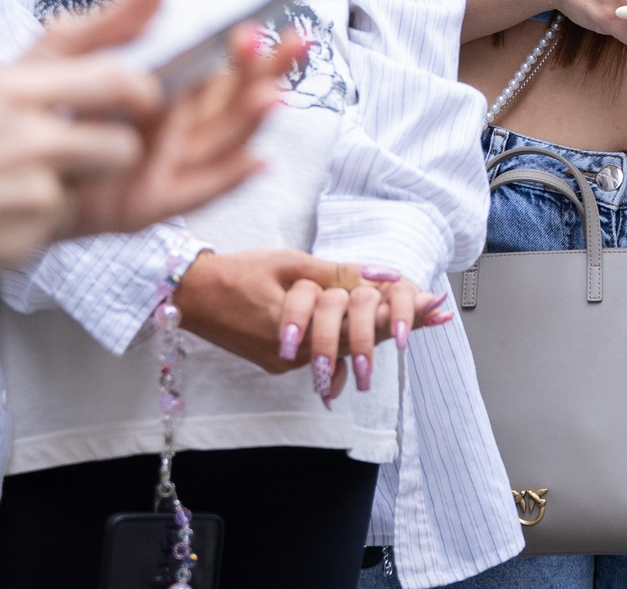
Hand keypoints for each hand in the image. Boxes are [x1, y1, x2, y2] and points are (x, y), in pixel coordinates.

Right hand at [0, 59, 154, 288]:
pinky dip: (38, 224)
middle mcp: (29, 141)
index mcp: (9, 92)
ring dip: (79, 188)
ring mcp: (31, 197)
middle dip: (112, 148)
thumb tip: (84, 34)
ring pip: (95, 189)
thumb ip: (33, 70)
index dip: (140, 90)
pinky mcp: (23, 244)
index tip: (142, 96)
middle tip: (82, 149)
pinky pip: (57, 230)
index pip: (115, 78)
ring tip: (25, 186)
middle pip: (122, 143)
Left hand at [25, 0, 307, 238]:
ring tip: (272, 95)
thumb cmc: (35, 104)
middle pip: (235, 100)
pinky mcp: (149, 202)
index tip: (261, 26)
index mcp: (166, 87)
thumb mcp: (73, 48)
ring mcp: (165, 164)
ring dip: (252, 118)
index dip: (248, 49)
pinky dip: (228, 179)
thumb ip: (122, 17)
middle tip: (287, 48)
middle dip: (266, 73)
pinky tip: (255, 161)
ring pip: (224, 140)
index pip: (223, 66)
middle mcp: (175, 125)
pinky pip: (197, 191)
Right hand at [174, 250, 451, 393]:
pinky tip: (369, 329)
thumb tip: (383, 276)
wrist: (190, 297)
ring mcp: (288, 363)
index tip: (436, 304)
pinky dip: (345, 339)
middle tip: (436, 311)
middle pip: (360, 341)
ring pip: (342, 348)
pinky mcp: (279, 363)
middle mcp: (297, 355)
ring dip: (376, 332)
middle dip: (398, 324)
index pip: (364, 323)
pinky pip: (322, 353)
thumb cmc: (236, 272)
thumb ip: (337, 273)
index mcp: (302, 328)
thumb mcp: (289, 263)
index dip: (401, 314)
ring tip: (414, 318)